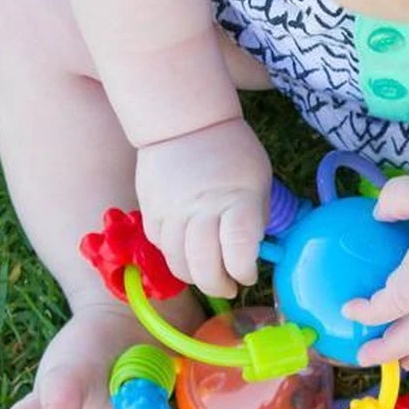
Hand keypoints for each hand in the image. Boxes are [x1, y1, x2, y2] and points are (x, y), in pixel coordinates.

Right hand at [135, 118, 271, 297]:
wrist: (187, 122)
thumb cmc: (233, 155)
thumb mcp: (259, 183)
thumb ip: (255, 221)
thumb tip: (250, 257)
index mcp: (237, 200)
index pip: (239, 253)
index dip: (244, 272)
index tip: (248, 275)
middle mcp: (201, 208)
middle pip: (204, 267)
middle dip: (219, 286)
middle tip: (228, 286)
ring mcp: (171, 210)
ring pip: (178, 263)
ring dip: (195, 276)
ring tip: (208, 272)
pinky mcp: (149, 209)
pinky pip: (160, 246)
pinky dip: (174, 256)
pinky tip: (187, 250)